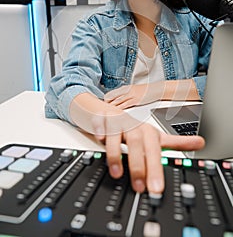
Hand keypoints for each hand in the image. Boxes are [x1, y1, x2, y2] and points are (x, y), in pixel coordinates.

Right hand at [70, 93, 204, 193]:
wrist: (112, 112)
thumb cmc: (134, 128)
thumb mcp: (156, 136)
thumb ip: (176, 142)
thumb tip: (201, 142)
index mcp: (148, 132)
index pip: (154, 151)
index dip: (155, 169)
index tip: (157, 188)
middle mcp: (133, 127)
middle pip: (137, 145)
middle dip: (139, 166)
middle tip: (141, 187)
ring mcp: (117, 123)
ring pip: (118, 136)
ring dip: (116, 154)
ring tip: (116, 173)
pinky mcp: (102, 120)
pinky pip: (100, 123)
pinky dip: (100, 130)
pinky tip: (100, 139)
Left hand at [104, 83, 157, 108]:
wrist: (157, 89)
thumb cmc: (147, 91)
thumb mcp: (134, 91)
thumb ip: (127, 95)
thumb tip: (120, 100)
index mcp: (125, 88)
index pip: (111, 94)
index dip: (106, 101)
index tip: (103, 106)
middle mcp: (126, 91)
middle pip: (112, 98)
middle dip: (106, 105)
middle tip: (102, 112)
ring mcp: (131, 95)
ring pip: (117, 102)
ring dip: (111, 108)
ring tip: (106, 114)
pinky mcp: (136, 100)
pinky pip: (125, 105)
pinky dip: (120, 110)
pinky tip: (116, 113)